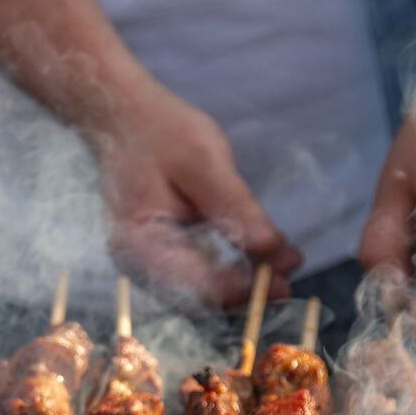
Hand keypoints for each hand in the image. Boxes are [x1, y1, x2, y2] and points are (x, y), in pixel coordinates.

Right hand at [87, 78, 302, 308]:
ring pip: (206, 288)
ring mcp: (150, 263)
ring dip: (247, 277)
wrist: (122, 118)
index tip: (285, 281)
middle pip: (203, 296)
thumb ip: (234, 206)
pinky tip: (263, 252)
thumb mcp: (203, 160)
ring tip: (288, 257)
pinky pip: (201, 272)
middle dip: (251, 286)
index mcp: (140, 246)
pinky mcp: (163, 253)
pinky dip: (233, 265)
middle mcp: (141, 265)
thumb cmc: (157, 131)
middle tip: (292, 263)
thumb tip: (270, 249)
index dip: (245, 288)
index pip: (199, 286)